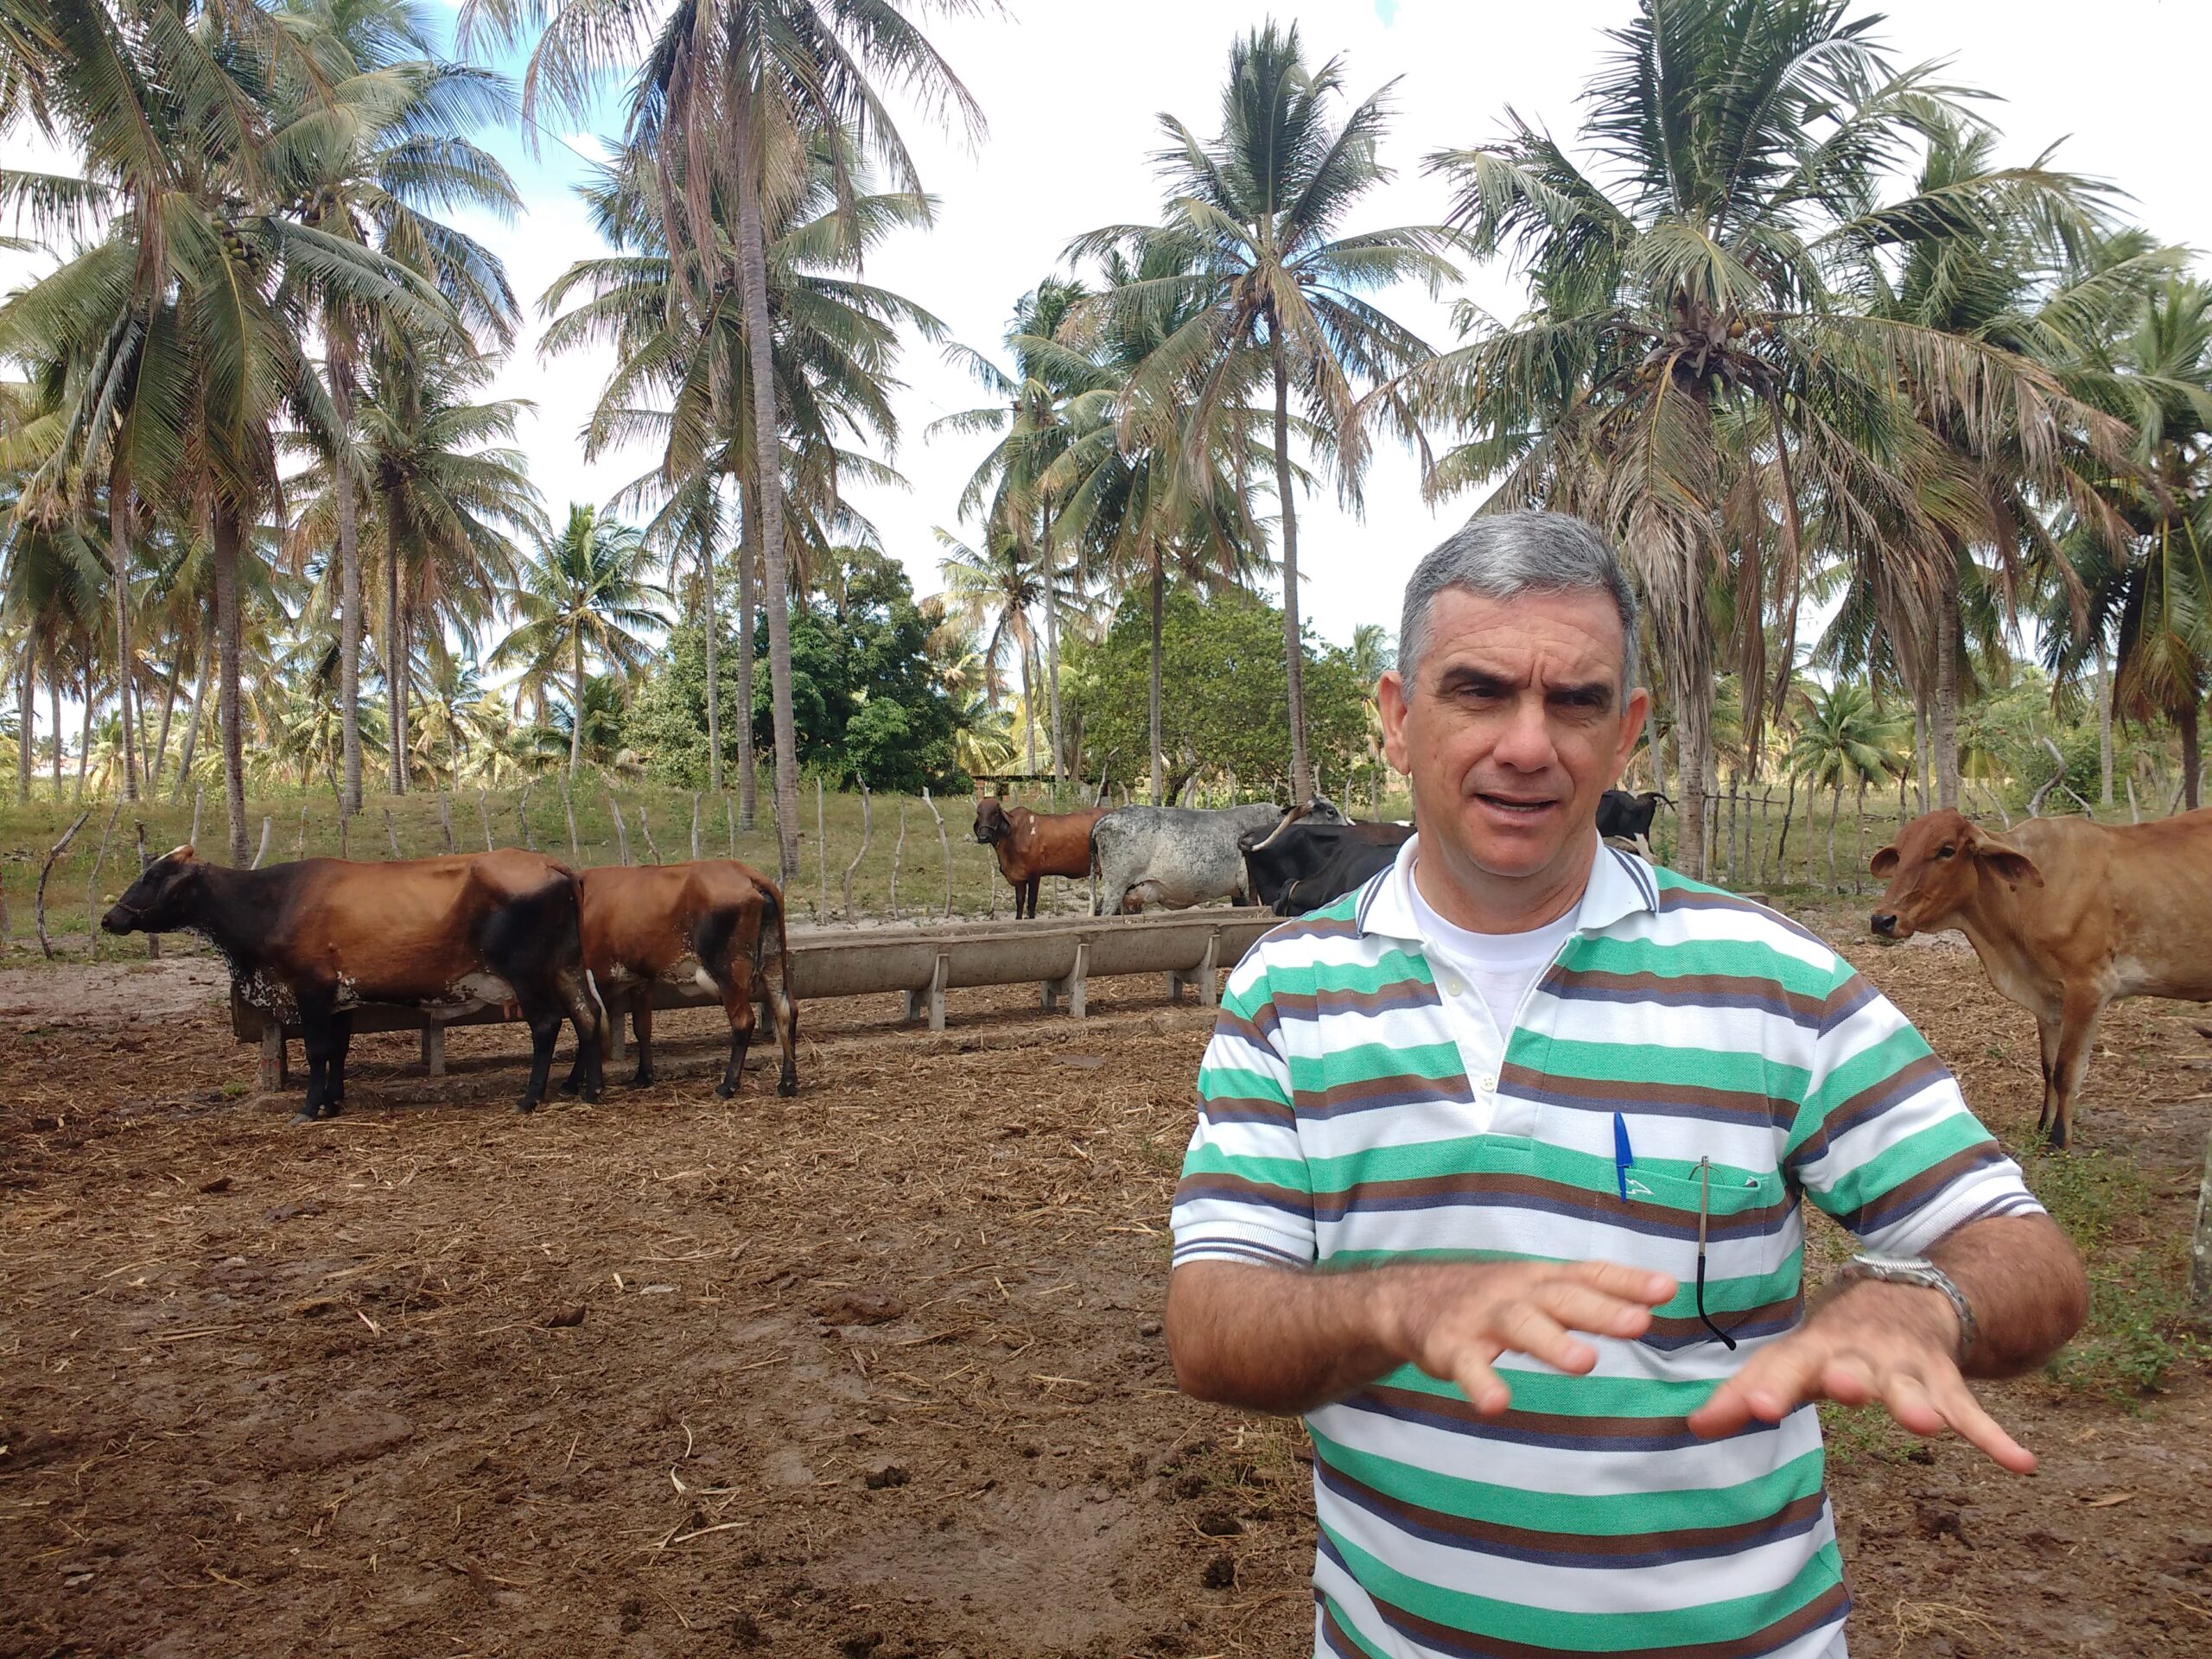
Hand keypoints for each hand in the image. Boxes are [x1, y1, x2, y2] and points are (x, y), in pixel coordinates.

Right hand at [1381, 1259, 1677, 1414]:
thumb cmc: (1490, 1298)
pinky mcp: (1449, 1345)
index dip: (1627, 1281)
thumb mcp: (1538, 1289)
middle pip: (1561, 1296)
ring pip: (1519, 1324)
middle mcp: (1516, 1292)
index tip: (1667, 1290)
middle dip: (1601, 1309)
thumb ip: (1587, 1298)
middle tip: (1639, 1323)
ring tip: (1584, 1362)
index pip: (1589, 1275)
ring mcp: (1482, 1317)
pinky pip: (1466, 1364)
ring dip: (1551, 1341)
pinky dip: (1480, 1383)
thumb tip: (1649, 1308)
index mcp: (1541, 1280)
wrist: (1407, 1298)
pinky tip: (1496, 1403)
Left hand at [1685, 1282, 2034, 1472]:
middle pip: (1851, 1370)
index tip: (1753, 1406)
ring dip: (1918, 1404)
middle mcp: (1860, 1354)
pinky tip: (2023, 1466)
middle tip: (1842, 1388)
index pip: (1785, 1365)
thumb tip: (1691, 1427)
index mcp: (1816, 1349)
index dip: (1768, 1385)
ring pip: (1912, 1388)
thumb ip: (1745, 1394)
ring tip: (1926, 1425)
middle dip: (1846, 1381)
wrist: (1908, 1295)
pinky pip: (1974, 1412)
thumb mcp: (1791, 1359)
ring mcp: (1907, 1366)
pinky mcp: (1946, 1381)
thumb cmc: (1835, 1341)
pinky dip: (1997, 1439)